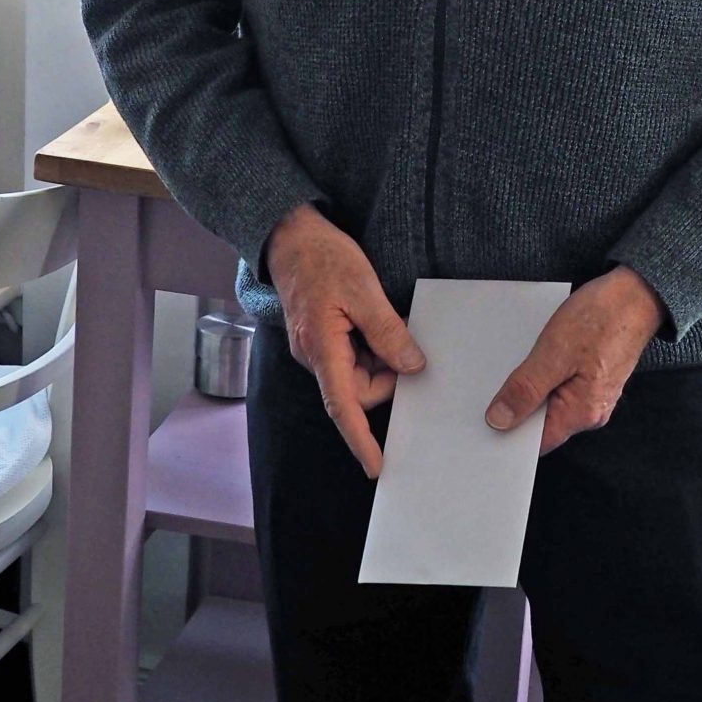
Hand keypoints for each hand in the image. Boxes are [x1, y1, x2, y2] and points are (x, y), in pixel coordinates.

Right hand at [265, 204, 424, 478]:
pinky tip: (375, 320)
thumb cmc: (321, 257)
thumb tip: (411, 366)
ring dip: (380, 358)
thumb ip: (387, 331)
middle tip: (403, 339)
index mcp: (321, 349)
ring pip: (359, 374)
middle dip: (387, 375)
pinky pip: (354, 358)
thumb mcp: (362, 289)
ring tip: (384, 319)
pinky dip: (372, 347)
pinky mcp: (324, 339)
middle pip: (359, 391)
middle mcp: (315, 356)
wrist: (291, 235)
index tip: (377, 466)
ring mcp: (318, 349)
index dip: (361, 440)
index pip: (343, 407)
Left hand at [483, 266, 666, 456]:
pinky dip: (544, 375)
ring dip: (530, 386)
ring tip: (522, 360)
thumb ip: (526, 389)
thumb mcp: (554, 353)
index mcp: (582, 412)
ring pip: (549, 402)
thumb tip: (500, 419)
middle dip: (518, 406)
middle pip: (542, 423)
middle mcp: (591, 411)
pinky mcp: (592, 378)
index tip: (487, 417)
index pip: (537, 442)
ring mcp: (593, 395)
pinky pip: (559, 386)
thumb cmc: (603, 318)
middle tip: (497, 382)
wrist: (636, 293)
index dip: (509, 432)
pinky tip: (537, 356)